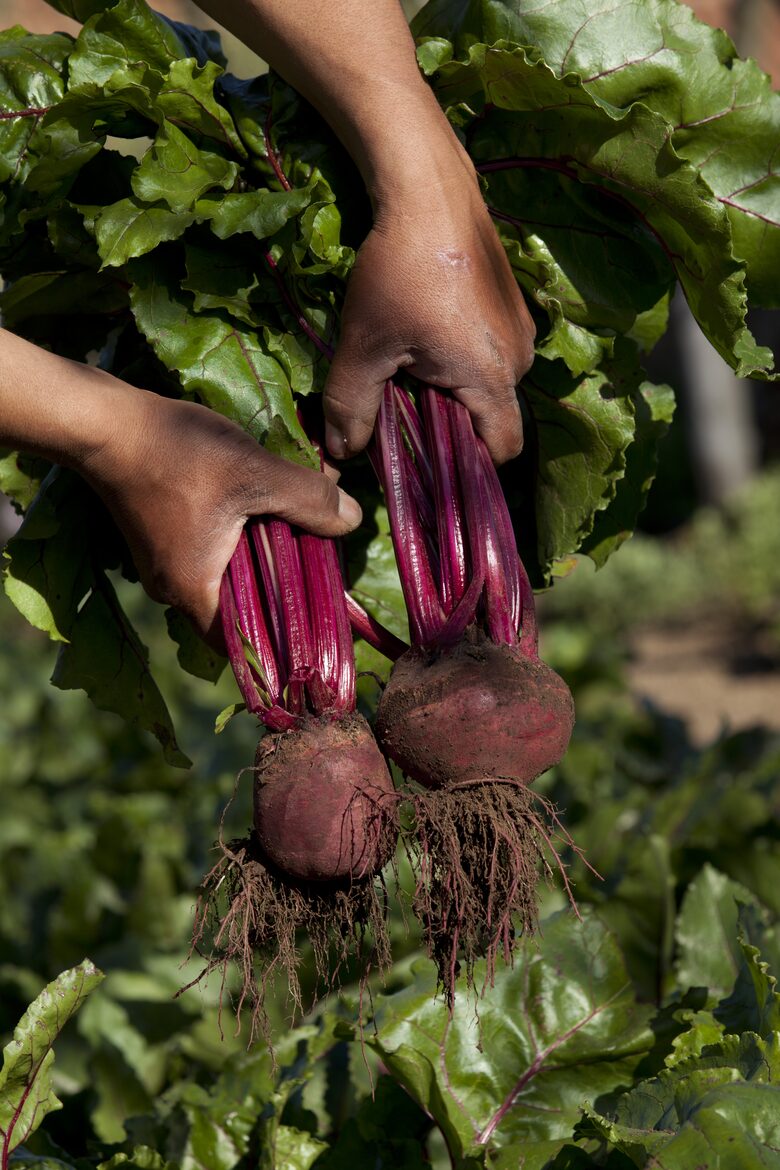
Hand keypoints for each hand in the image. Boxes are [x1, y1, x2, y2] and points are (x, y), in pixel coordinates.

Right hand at [81, 390, 360, 642]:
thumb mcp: (255, 473)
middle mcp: (174, 592)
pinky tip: (262, 510)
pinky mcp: (159, 540)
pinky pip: (211, 555)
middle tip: (321, 564)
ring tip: (298, 530)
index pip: (249, 643)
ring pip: (229, 578)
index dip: (289, 635)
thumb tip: (353, 521)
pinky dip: (240, 540)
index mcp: (196, 593)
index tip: (323, 615)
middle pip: (243, 610)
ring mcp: (163, 566)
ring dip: (262, 559)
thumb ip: (308, 500)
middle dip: (282, 588)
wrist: (104, 422)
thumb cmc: (176, 453)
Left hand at [323, 157, 534, 463]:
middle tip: (404, 411)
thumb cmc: (398, 269)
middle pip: (492, 420)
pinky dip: (461, 360)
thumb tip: (340, 455)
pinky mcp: (512, 305)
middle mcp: (519, 358)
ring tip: (410, 368)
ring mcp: (520, 329)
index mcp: (492, 377)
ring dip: (454, 390)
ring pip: (489, 386)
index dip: (466, 467)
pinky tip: (425, 335)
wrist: (429, 187)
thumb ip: (350, 407)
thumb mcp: (363, 344)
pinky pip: (490, 354)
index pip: (500, 452)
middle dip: (451, 426)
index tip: (427, 462)